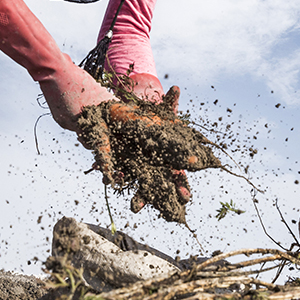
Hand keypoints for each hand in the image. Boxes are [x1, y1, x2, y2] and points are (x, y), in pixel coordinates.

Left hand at [79, 85, 218, 221]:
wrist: (123, 113)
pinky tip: (114, 183)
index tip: (186, 197)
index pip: (177, 172)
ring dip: (139, 196)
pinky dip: (116, 178)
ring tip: (136, 207)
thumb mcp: (159, 109)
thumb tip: (176, 88)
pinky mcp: (122, 164)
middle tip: (165, 211)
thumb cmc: (147, 113)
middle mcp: (155, 163)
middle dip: (161, 196)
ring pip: (141, 183)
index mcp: (167, 154)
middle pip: (159, 183)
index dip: (181, 184)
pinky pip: (121, 174)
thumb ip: (169, 103)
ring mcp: (138, 165)